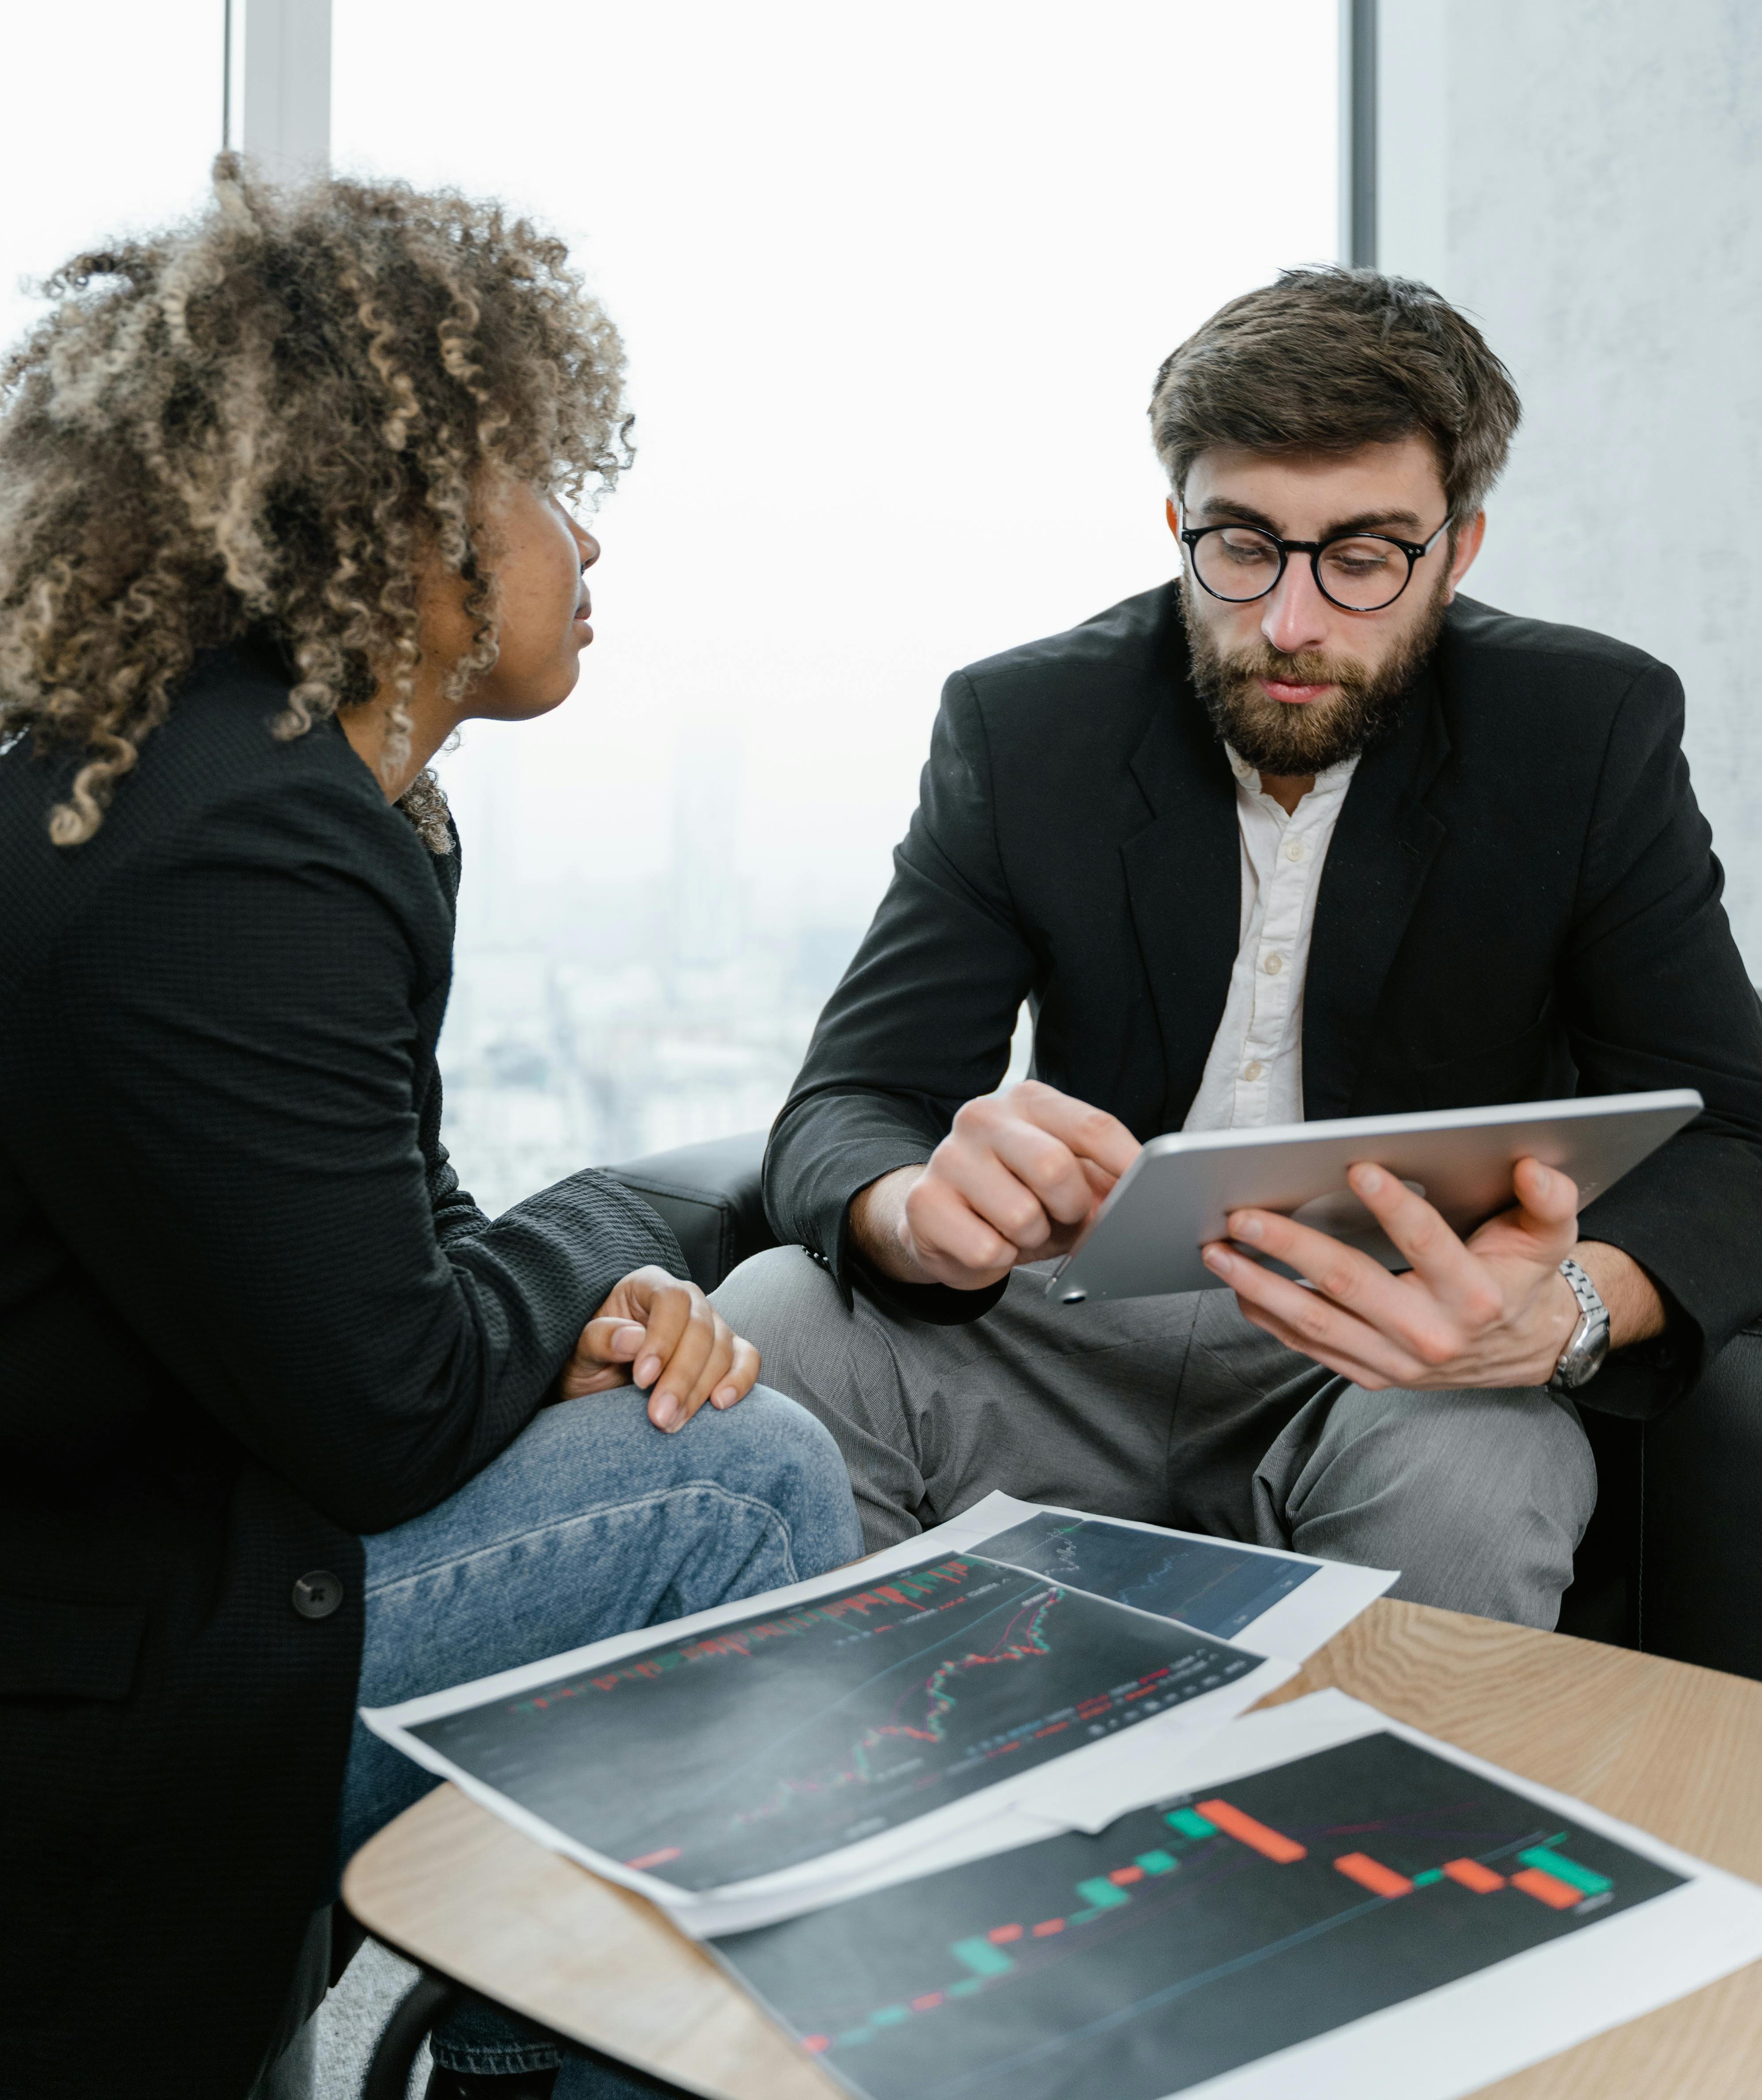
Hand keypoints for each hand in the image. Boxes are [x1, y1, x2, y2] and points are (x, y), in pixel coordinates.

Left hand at [558, 1265, 760, 1430]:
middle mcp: (686, 1300)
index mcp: (648, 1286)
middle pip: (701, 1328)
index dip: (662, 1339)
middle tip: (659, 1416)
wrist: (599, 1382)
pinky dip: (740, 1380)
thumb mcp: (579, 1349)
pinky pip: (746, 1360)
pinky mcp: (726, 1353)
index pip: (671, 1300)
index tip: (641, 1379)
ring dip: (700, 1390)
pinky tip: (720, 1403)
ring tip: (672, 1422)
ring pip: (722, 1349)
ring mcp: (711, 1325)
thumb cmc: (588, 1358)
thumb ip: (600, 1338)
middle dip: (681, 1377)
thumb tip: (632, 1340)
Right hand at [850, 1080, 1141, 1290]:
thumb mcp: (1067, 1179)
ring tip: (1019, 1228)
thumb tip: (1142, 1197)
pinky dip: (999, 1259)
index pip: (1092, 1127)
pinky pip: (987, 1249)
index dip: (1128, 1165)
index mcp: (1028, 1101)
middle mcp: (983, 1117)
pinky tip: (987, 1242)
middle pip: (1054, 1167)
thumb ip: (1103, 1178)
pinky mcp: (925, 1202)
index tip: (1151, 1192)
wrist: (942, 1220)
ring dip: (1032, 1238)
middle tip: (1062, 1216)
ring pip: (1021, 1215)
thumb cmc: (1017, 1195)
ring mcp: (949, 1157)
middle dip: (1070, 1207)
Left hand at [1200, 1157, 1582, 1390]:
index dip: (1395, 1206)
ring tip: (1216, 1250)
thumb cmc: (1523, 1278)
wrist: (1525, 1348)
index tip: (1357, 1166)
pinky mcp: (1371, 1376)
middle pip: (1349, 1284)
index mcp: (1476, 1296)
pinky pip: (1309, 1347)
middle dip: (1290, 1247)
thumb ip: (1547, 1200)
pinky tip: (1237, 1286)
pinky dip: (1268, 1317)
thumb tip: (1533, 1165)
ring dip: (1259, 1285)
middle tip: (1243, 1214)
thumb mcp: (1549, 1238)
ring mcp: (1396, 1363)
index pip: (1428, 1244)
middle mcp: (1432, 1335)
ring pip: (1315, 1322)